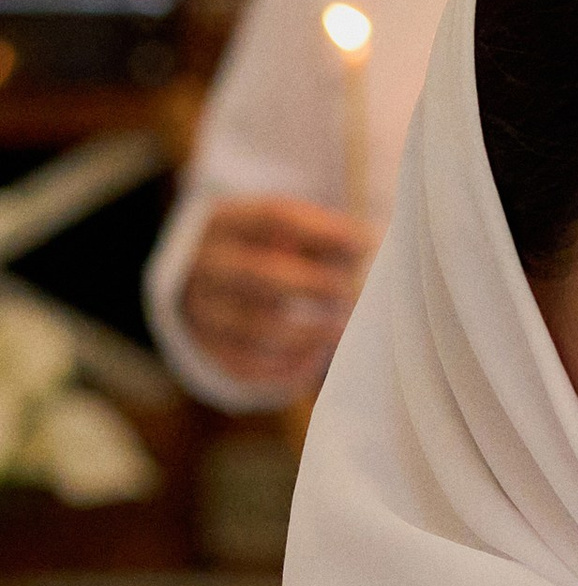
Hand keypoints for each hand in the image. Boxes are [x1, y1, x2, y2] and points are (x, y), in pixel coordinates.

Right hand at [179, 197, 378, 395]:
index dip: (326, 232)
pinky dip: (291, 365)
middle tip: (352, 294)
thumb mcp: (281, 227)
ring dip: (312, 332)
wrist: (207, 279)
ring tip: (342, 328)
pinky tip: (318, 353)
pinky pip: (251, 366)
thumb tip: (366, 246)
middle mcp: (205, 264)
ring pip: (260, 328)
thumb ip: (321, 234)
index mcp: (225, 221)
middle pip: (265, 274)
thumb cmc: (263, 249)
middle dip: (320, 285)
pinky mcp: (209, 348)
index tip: (365, 243)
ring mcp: (202, 309)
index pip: (276, 219)